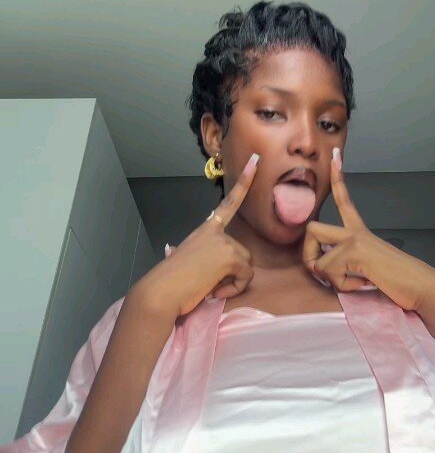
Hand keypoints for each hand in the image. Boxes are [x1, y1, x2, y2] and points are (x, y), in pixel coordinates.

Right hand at [137, 155, 260, 318]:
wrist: (161, 292)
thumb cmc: (169, 281)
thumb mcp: (181, 258)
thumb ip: (189, 251)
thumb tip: (172, 250)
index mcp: (205, 230)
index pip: (229, 203)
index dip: (244, 182)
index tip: (256, 160)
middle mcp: (215, 231)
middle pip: (243, 253)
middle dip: (233, 272)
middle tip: (211, 284)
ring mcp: (223, 241)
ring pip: (246, 265)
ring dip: (233, 282)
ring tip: (211, 288)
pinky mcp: (229, 256)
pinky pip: (245, 276)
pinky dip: (234, 288)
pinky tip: (215, 291)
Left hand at [302, 150, 434, 312]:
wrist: (422, 288)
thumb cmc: (398, 283)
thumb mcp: (365, 271)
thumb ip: (345, 265)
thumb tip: (320, 268)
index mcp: (361, 233)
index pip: (344, 201)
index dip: (338, 179)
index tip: (336, 155)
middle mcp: (357, 231)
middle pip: (312, 229)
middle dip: (307, 256)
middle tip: (322, 273)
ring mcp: (356, 238)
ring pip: (316, 260)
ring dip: (330, 279)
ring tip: (355, 282)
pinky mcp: (355, 250)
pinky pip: (328, 272)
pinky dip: (343, 286)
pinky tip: (363, 283)